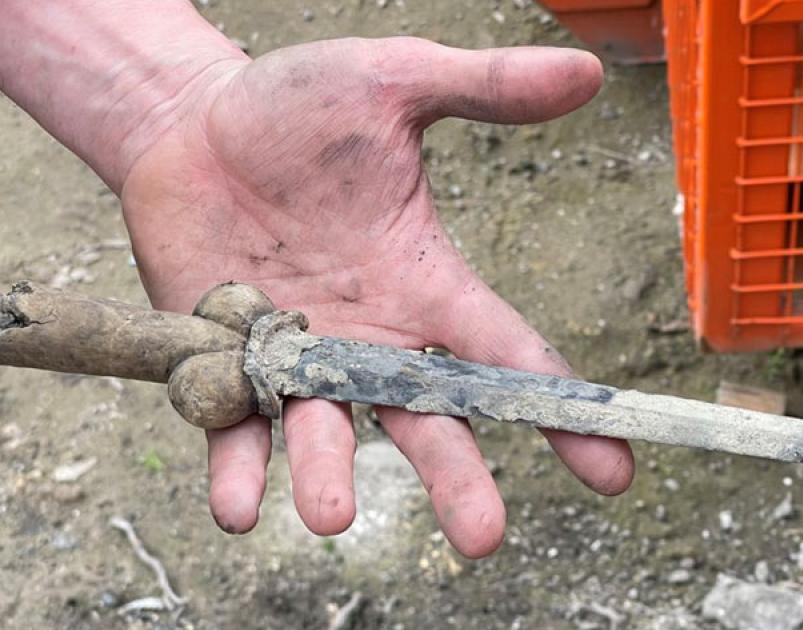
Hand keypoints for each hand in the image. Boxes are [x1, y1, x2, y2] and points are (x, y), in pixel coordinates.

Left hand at [119, 37, 633, 556]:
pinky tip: (238, 508)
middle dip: (456, 476)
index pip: (509, 355)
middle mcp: (371, 336)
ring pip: (327, 433)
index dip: (562, 411)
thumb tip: (588, 71)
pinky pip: (234, 428)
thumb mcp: (397, 82)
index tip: (613, 467)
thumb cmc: (297, 106)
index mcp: (424, 283)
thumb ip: (485, 88)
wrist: (190, 122)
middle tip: (482, 535)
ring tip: (332, 514)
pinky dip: (237, 468)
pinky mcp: (223, 361)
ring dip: (331, 476)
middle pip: (426, 418)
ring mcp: (297, 357)